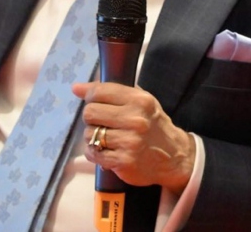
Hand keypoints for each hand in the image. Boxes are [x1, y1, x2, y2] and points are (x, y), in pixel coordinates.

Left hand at [72, 81, 195, 194]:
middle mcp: (135, 120)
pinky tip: (105, 151)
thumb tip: (76, 88)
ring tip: (106, 138)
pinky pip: (93, 153)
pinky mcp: (123, 161)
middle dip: (91, 118)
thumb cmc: (152, 125)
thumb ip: (110, 92)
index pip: (99, 92)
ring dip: (93, 137)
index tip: (93, 102)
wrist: (174, 156)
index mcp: (139, 100)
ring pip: (89, 134)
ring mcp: (129, 142)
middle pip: (90, 113)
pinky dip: (94, 153)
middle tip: (101, 122)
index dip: (90, 96)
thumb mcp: (140, 101)